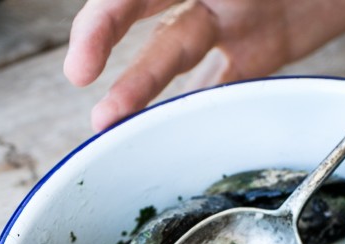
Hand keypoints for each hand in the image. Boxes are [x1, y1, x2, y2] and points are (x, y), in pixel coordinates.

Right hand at [64, 0, 344, 130]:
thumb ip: (233, 0)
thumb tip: (207, 12)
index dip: (106, 16)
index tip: (86, 54)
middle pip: (145, 12)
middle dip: (106, 39)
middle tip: (82, 81)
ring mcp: (235, 20)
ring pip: (176, 55)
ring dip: (141, 88)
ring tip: (110, 122)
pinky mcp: (262, 49)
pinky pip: (221, 81)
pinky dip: (197, 106)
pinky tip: (170, 129)